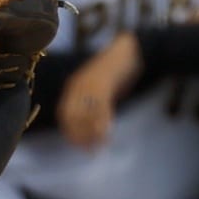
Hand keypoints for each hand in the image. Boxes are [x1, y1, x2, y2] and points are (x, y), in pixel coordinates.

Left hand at [58, 34, 140, 150]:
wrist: (135, 48)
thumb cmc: (121, 67)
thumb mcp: (103, 85)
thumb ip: (95, 100)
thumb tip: (94, 123)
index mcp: (74, 85)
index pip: (64, 114)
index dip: (70, 131)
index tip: (79, 145)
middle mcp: (77, 85)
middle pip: (71, 116)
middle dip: (78, 135)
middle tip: (89, 149)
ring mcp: (88, 84)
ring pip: (84, 114)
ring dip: (91, 132)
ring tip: (99, 144)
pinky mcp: (102, 83)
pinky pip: (98, 108)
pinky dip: (102, 122)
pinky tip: (108, 131)